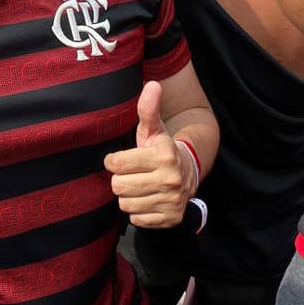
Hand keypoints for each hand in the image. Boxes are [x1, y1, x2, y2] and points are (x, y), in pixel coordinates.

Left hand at [104, 81, 193, 227]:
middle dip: (120, 180)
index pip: (116, 163)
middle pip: (119, 187)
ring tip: (139, 186)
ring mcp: (172, 201)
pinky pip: (137, 220)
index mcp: (163, 156)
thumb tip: (152, 84)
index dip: (114, 161)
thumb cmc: (161, 149)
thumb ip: (148, 108)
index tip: (120, 159)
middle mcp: (170, 179)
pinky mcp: (171, 218)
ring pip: (126, 205)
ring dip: (128, 197)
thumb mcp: (154, 128)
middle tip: (131, 174)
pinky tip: (147, 199)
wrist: (189, 172)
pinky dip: (138, 212)